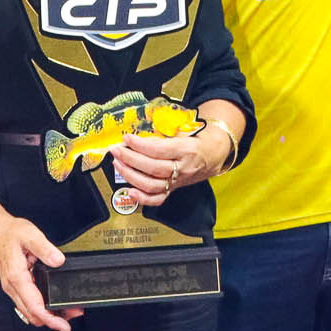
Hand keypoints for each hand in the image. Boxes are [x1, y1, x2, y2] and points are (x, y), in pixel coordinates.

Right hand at [0, 214, 82, 330]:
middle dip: (53, 320)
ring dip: (48, 316)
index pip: (35, 307)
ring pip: (30, 312)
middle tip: (73, 315)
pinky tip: (53, 304)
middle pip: (33, 315)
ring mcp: (13, 289)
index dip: (51, 320)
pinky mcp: (16, 287)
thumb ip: (46, 249)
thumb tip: (58, 261)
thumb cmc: (11, 233)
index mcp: (17, 278)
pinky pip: (28, 305)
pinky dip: (41, 309)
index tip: (64, 326)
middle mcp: (13, 287)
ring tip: (67, 311)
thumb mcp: (31, 235)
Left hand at [112, 125, 228, 208]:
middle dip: (130, 158)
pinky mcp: (174, 190)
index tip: (127, 138)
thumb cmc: (196, 141)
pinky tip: (129, 190)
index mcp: (186, 150)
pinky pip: (157, 199)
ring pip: (151, 185)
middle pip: (152, 168)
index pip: (159, 150)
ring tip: (118, 164)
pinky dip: (141, 198)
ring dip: (130, 175)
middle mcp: (182, 168)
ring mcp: (177, 182)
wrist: (213, 154)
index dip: (140, 145)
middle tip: (117, 150)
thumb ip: (161, 137)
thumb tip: (137, 139)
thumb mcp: (183, 132)